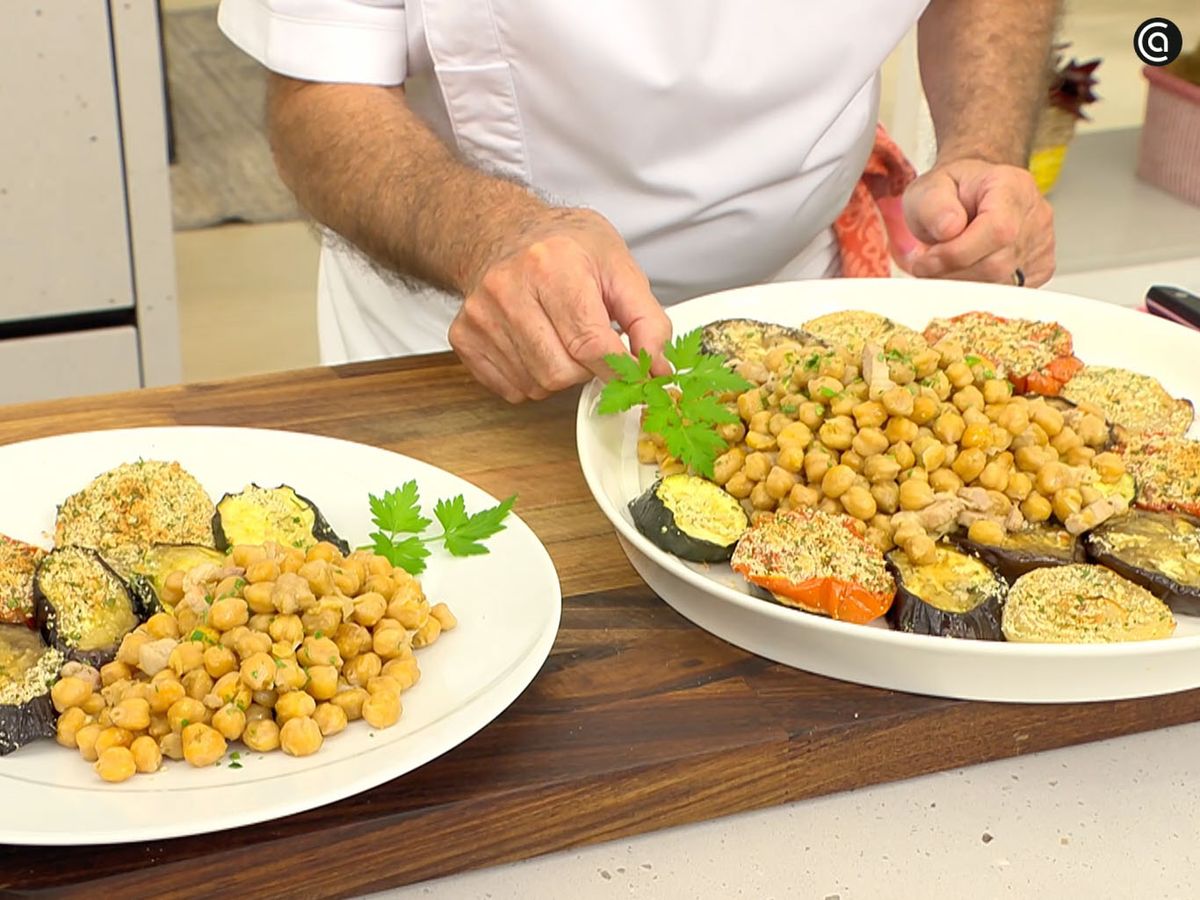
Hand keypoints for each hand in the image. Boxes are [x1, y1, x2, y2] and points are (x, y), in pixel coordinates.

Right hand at [449, 208, 671, 402]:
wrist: (504, 231)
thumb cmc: (565, 247)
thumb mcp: (619, 266)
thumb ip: (647, 320)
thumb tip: (657, 369)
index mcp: (552, 264)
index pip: (590, 343)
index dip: (618, 368)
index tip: (633, 370)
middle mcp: (508, 288)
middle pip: (561, 372)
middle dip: (586, 368)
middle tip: (588, 342)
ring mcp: (480, 315)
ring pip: (536, 384)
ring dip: (559, 374)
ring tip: (559, 337)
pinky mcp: (464, 337)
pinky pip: (510, 388)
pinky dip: (531, 378)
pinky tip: (534, 345)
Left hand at [898, 158, 1054, 286]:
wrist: (967, 197)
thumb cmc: (951, 192)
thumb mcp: (929, 188)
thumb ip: (934, 205)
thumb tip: (949, 228)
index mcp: (1012, 187)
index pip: (997, 230)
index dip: (956, 254)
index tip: (924, 260)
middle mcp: (1035, 215)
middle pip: (997, 264)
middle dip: (951, 273)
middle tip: (926, 266)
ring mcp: (1041, 245)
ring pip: (1000, 285)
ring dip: (960, 284)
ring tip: (941, 266)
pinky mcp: (1039, 270)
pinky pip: (1006, 293)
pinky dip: (976, 291)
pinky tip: (962, 273)